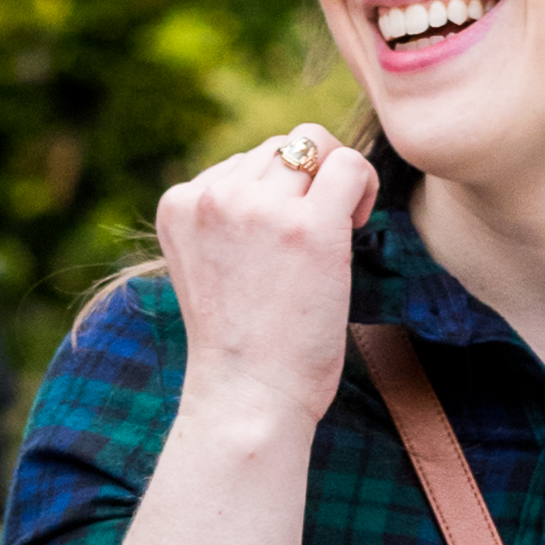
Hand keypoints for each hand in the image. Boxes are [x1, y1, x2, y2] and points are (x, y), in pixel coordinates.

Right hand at [152, 130, 377, 443]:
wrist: (247, 400)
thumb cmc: (241, 346)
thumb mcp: (212, 264)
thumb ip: (230, 215)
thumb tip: (289, 162)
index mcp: (180, 204)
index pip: (243, 161)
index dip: (277, 196)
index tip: (281, 245)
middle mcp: (212, 197)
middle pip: (280, 147)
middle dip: (306, 182)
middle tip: (315, 239)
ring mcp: (258, 208)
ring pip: (313, 145)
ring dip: (333, 182)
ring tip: (332, 238)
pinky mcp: (307, 226)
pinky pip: (350, 165)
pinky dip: (364, 187)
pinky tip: (356, 228)